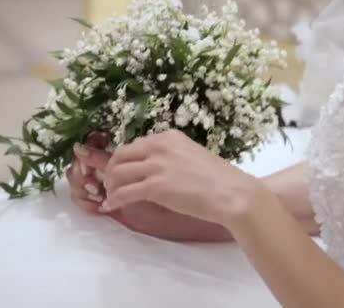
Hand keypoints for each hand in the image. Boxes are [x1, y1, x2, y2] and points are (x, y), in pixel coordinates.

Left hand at [67, 133, 231, 241]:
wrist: (232, 193)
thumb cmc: (218, 179)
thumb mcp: (191, 155)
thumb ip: (171, 157)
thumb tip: (154, 169)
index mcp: (168, 137)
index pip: (135, 145)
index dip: (124, 159)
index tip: (122, 171)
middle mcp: (159, 146)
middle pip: (121, 155)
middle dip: (111, 171)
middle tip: (112, 185)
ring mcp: (156, 166)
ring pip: (118, 173)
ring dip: (111, 186)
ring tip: (112, 196)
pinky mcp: (155, 187)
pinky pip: (124, 193)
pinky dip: (115, 200)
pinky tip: (112, 207)